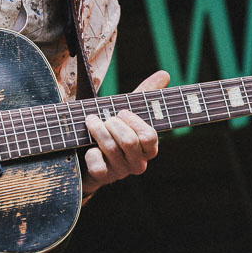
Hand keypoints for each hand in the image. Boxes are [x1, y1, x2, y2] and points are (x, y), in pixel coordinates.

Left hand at [81, 70, 167, 195]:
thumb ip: (146, 94)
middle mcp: (137, 163)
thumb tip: (165, 73)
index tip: (122, 112)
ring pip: (111, 148)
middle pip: (129, 141)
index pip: (149, 137)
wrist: (86, 152)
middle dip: (112, 123)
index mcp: (148, 148)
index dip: (133, 121)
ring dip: (97, 130)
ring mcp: (120, 172)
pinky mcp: (102, 178)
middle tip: (104, 117)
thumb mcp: (128, 112)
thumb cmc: (113, 129)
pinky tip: (88, 148)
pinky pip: (98, 165)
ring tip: (90, 121)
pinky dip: (90, 153)